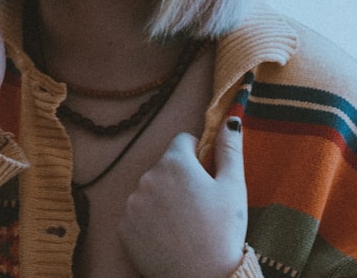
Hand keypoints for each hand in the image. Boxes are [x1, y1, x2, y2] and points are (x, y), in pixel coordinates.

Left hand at [119, 118, 247, 277]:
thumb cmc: (222, 233)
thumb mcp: (233, 187)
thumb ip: (230, 149)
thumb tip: (231, 119)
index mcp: (175, 162)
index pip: (183, 141)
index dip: (197, 155)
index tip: (207, 177)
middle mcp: (148, 176)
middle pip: (166, 167)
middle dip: (180, 179)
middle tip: (199, 206)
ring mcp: (132, 203)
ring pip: (151, 190)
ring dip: (163, 199)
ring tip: (185, 224)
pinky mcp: (123, 227)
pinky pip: (138, 214)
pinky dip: (150, 220)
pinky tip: (168, 236)